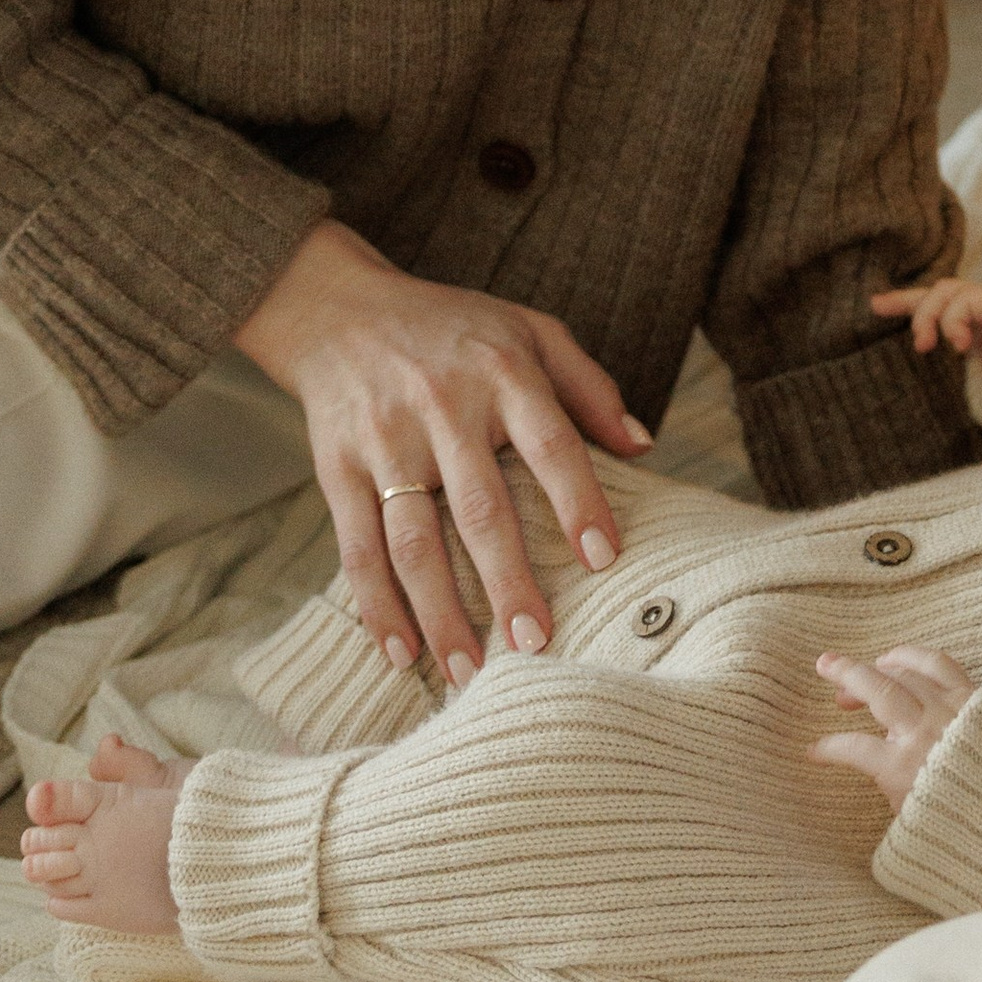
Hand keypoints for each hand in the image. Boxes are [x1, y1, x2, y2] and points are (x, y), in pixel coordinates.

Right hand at [234, 221, 651, 681]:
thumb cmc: (454, 328)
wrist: (338, 308)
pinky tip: (399, 653)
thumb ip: (588, 386)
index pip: (550, 441)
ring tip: (468, 673)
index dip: (577, 499)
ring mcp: (385, 440)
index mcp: (502, 372)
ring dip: (440, 612)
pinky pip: (356, 546)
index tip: (603, 558)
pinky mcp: (337, 467)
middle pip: (479, 507)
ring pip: (413, 539)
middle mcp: (443, 407)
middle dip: (507, 581)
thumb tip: (644, 447)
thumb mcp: (529, 331)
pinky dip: (376, 605)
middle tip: (536, 645)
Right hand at [809, 646, 977, 810]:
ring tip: (866, 666)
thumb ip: (892, 793)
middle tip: (824, 664)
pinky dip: (918, 657)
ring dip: (881, 665)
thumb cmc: (969, 829)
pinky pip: (942, 664)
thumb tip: (882, 771)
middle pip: (876, 690)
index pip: (851, 748)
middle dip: (846, 674)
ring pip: (908, 671)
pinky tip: (904, 660)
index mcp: (903, 767)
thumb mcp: (916, 824)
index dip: (828, 748)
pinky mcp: (976, 698)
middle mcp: (924, 731)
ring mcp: (951, 709)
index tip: (814, 751)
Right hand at [872, 276, 981, 387]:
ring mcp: (977, 311)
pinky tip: (879, 306)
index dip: (954, 321)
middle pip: (947, 291)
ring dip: (909, 303)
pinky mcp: (967, 325)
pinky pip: (934, 308)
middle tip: (923, 347)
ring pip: (936, 294)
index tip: (959, 350)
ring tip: (877, 306)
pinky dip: (908, 305)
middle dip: (928, 315)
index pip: (968, 300)